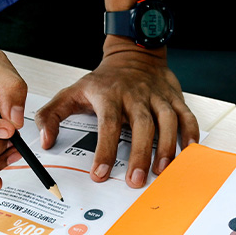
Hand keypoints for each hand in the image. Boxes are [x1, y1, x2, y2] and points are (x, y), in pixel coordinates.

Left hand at [34, 38, 199, 187]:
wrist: (132, 54)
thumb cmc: (103, 80)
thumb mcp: (71, 92)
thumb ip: (52, 116)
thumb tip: (45, 141)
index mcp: (109, 95)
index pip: (107, 124)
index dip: (105, 150)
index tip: (101, 173)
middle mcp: (135, 95)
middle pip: (141, 125)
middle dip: (140, 154)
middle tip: (136, 180)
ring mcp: (157, 96)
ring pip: (167, 120)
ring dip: (166, 146)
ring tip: (162, 170)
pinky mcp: (174, 97)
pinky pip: (186, 115)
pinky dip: (190, 133)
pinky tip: (188, 151)